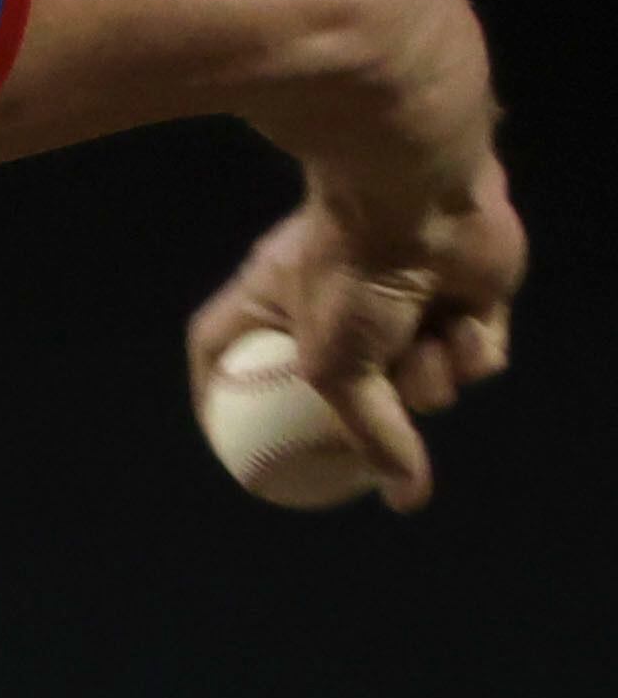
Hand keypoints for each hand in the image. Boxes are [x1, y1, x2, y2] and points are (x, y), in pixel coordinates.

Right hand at [186, 155, 525, 510]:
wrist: (420, 200)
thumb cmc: (349, 274)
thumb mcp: (336, 368)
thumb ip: (370, 435)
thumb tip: (403, 498)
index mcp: (273, 308)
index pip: (224, 357)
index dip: (224, 405)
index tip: (241, 453)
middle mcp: (332, 306)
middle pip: (345, 387)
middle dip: (374, 404)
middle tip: (385, 423)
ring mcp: (400, 301)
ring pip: (424, 380)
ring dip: (430, 376)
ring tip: (427, 347)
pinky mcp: (466, 297)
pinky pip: (474, 355)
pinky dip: (470, 348)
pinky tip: (463, 321)